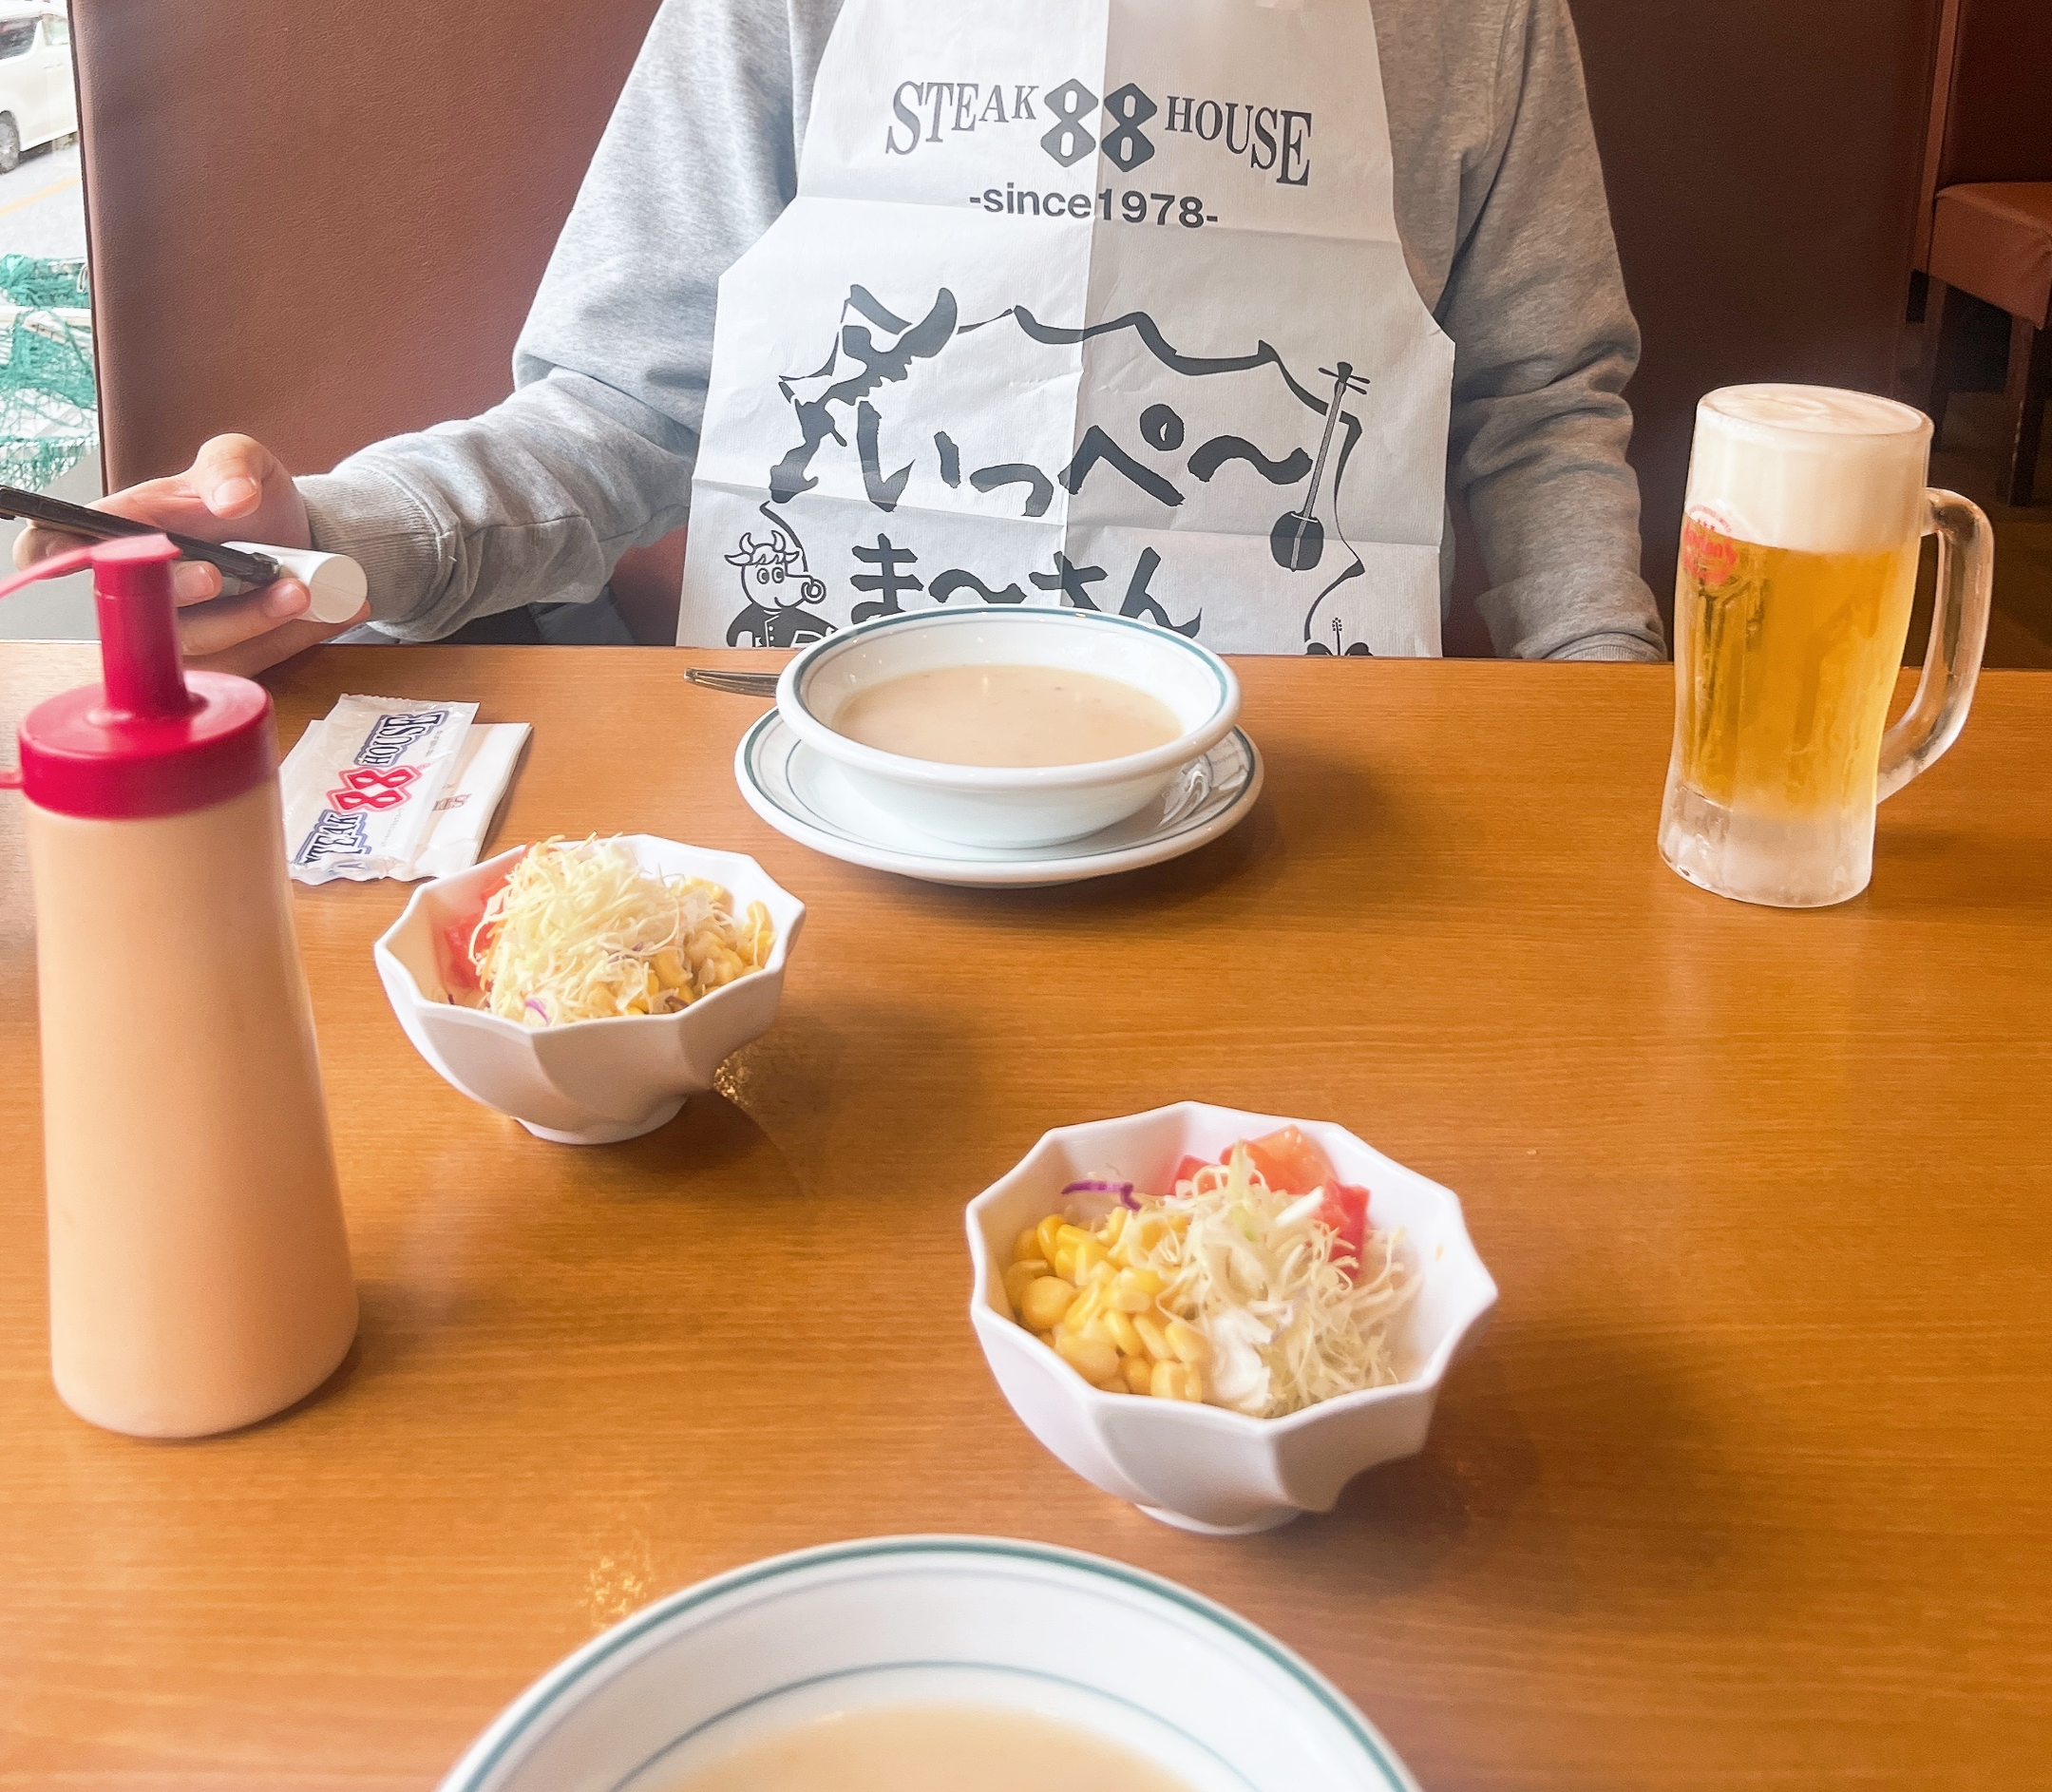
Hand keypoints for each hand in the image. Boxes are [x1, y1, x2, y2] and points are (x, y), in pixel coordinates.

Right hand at [11, 435, 367, 673]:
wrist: (301, 533)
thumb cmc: (247, 492)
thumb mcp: (243, 460)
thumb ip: (231, 466)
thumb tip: (231, 499)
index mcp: (120, 529)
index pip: (55, 545)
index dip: (54, 551)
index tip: (91, 551)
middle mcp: (139, 588)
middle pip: (136, 609)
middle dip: (180, 594)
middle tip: (220, 571)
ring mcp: (183, 630)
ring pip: (205, 648)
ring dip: (257, 623)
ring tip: (307, 591)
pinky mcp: (228, 657)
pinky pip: (255, 662)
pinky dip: (299, 639)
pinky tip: (338, 611)